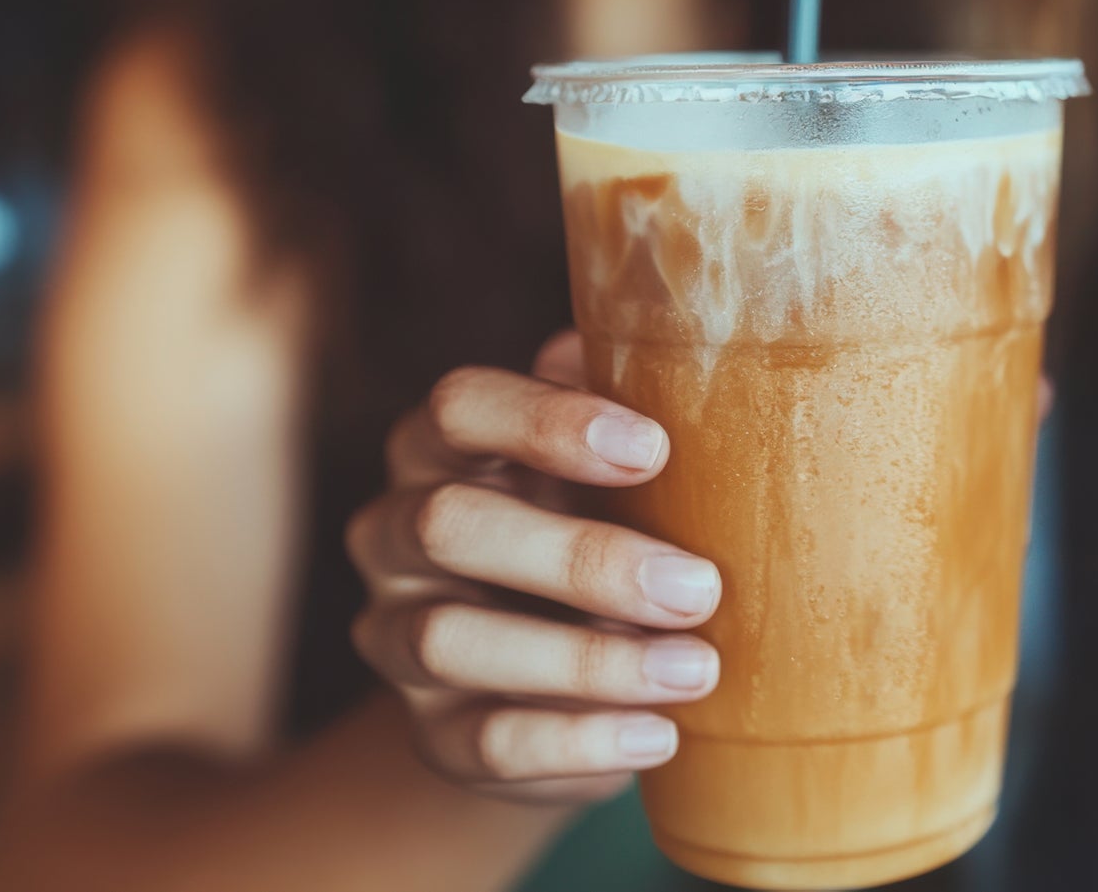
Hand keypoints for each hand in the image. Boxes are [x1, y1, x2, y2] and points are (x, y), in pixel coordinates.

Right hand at [347, 331, 720, 803]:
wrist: (559, 673)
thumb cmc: (599, 525)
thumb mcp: (611, 470)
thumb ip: (631, 407)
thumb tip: (679, 355)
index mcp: (443, 448)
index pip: (460, 407)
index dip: (547, 422)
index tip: (654, 450)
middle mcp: (398, 533)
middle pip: (448, 524)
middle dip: (580, 558)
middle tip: (699, 588)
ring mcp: (401, 636)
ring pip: (452, 640)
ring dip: (585, 660)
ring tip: (696, 669)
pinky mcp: (434, 734)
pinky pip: (484, 742)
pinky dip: (577, 742)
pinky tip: (660, 734)